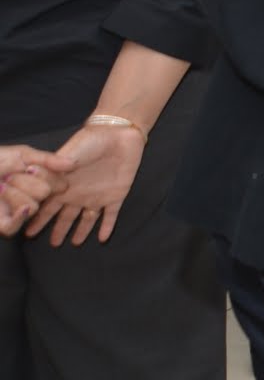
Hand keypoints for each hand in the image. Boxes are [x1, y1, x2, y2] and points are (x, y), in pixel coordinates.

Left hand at [1, 146, 73, 236]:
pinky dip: (18, 216)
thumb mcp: (21, 155)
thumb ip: (47, 160)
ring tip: (0, 185)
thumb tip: (73, 164)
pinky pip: (15, 226)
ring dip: (14, 193)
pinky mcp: (2, 224)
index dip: (47, 176)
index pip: (58, 183)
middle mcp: (31, 197)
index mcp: (39, 180)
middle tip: (10, 176)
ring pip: (33, 207)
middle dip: (27, 182)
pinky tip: (19, 207)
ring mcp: (16, 212)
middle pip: (46, 194)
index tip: (30, 167)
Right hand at [25, 121, 144, 245]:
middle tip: (51, 245)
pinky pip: (111, 215)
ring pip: (87, 219)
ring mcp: (97, 195)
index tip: (28, 233)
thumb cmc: (90, 140)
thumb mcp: (68, 154)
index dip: (39, 219)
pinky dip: (107, 227)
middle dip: (58, 230)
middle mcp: (79, 193)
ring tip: (74, 244)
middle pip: (66, 216)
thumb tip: (31, 178)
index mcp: (64, 185)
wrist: (119, 133)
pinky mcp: (116, 195)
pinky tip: (103, 239)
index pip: (48, 206)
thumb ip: (53, 169)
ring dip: (81, 231)